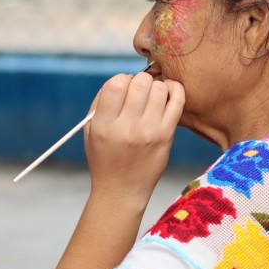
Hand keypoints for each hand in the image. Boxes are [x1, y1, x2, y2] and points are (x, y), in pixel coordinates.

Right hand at [84, 72, 184, 201]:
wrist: (122, 190)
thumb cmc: (104, 158)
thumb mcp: (90, 131)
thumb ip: (101, 102)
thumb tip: (124, 78)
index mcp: (103, 126)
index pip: (115, 84)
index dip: (120, 80)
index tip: (122, 89)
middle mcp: (126, 128)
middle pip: (139, 82)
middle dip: (139, 81)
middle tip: (138, 92)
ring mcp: (149, 132)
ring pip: (159, 88)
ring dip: (155, 86)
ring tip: (151, 96)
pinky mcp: (167, 136)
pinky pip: (177, 101)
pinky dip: (174, 89)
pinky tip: (168, 91)